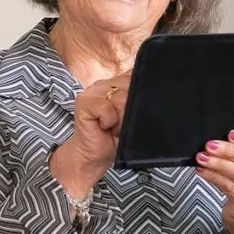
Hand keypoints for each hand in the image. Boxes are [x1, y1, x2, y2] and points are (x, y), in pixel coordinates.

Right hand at [49, 72, 131, 196]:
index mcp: (120, 83)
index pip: (137, 77)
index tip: (133, 113)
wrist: (96, 155)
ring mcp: (93, 90)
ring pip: (120, 98)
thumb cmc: (116, 137)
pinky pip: (105, 106)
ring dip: (120, 119)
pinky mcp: (83, 100)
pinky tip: (103, 126)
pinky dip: (109, 120)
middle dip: (130, 111)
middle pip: (131, 89)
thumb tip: (150, 92)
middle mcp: (106, 83)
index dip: (141, 95)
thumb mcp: (134, 117)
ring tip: (113, 126)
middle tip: (121, 124)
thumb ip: (139, 101)